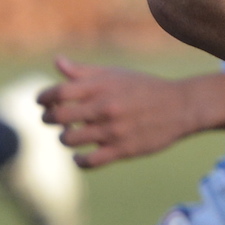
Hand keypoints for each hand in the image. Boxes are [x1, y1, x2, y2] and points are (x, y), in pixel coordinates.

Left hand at [39, 57, 199, 167]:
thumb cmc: (145, 88)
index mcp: (101, 87)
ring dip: (65, 137)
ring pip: (69, 140)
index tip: (43, 102)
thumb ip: (84, 72)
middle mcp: (105, 108)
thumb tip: (57, 62)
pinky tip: (80, 155)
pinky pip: (88, 161)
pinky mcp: (122, 150)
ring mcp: (113, 130)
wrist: (182, 106)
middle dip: (49, 118)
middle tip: (54, 118)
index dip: (43, 98)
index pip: (57, 93)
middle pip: (58, 117)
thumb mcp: (116, 74)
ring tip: (72, 134)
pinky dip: (78, 160)